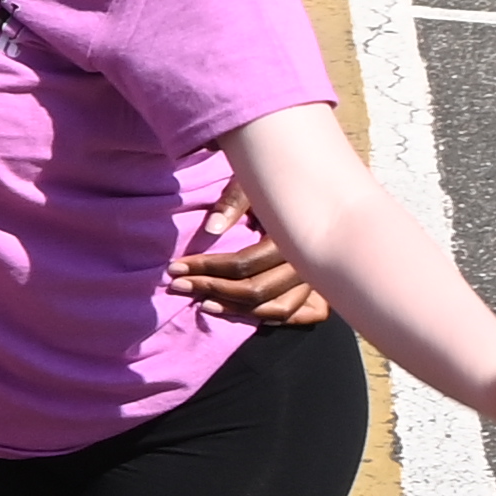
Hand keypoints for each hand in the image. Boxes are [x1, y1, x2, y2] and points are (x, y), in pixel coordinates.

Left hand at [170, 193, 329, 327]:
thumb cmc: (281, 180)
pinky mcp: (320, 287)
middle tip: (178, 285)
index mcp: (292, 235)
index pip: (244, 264)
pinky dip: (268, 316)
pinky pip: (296, 312)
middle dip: (212, 289)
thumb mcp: (256, 180)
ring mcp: (317, 278)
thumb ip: (234, 201)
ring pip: (276, 308)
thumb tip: (213, 228)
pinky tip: (240, 312)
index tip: (175, 267)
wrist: (318, 185)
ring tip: (204, 304)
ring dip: (237, 310)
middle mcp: (308, 261)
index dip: (206, 268)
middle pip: (256, 290)